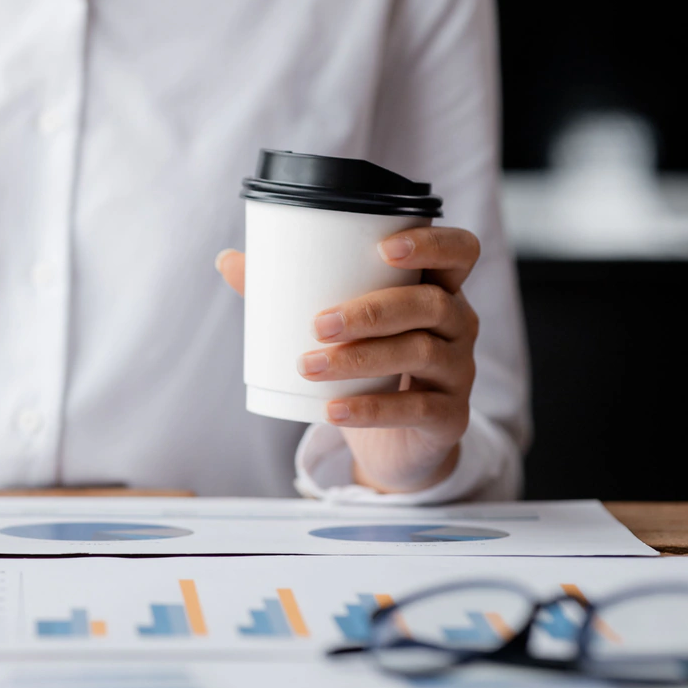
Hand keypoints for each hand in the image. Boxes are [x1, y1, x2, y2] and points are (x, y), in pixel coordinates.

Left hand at [215, 227, 480, 492]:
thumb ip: (290, 292)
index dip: (431, 244)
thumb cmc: (368, 367)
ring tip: (308, 365)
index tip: (385, 249)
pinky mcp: (449, 417)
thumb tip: (227, 260)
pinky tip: (333, 409)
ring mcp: (458, 372)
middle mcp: (458, 325)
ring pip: (420, 353)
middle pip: (430, 304)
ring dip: (359, 358)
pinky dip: (370, 409)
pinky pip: (416, 410)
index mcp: (437, 289)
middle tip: (317, 323)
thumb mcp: (341, 329)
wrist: (396, 443)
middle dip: (372, 311)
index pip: (460, 252)